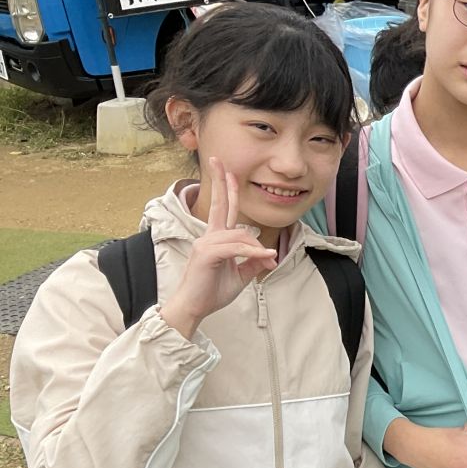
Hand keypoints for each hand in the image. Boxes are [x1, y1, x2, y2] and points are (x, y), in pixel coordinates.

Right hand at [160, 157, 276, 339]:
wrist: (195, 308)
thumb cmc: (212, 292)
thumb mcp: (240, 275)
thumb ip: (253, 262)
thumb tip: (270, 256)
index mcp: (216, 239)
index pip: (224, 210)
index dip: (227, 190)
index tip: (229, 172)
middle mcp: (209, 236)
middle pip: (220, 205)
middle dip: (221, 182)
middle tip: (218, 160)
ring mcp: (205, 243)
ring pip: (240, 235)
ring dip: (257, 249)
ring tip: (267, 263)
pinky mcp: (206, 254)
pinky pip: (237, 248)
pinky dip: (253, 253)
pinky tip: (266, 259)